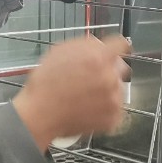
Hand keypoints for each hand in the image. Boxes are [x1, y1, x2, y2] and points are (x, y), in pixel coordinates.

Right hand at [13, 36, 130, 152]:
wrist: (40, 114)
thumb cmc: (45, 83)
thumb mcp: (61, 51)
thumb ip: (87, 46)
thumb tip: (101, 46)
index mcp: (99, 57)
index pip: (121, 45)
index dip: (115, 47)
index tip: (113, 52)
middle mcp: (110, 77)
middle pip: (120, 68)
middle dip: (109, 71)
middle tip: (91, 79)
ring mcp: (114, 99)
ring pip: (118, 89)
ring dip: (107, 91)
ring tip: (85, 97)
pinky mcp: (113, 117)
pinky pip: (115, 109)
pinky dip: (105, 109)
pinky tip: (88, 108)